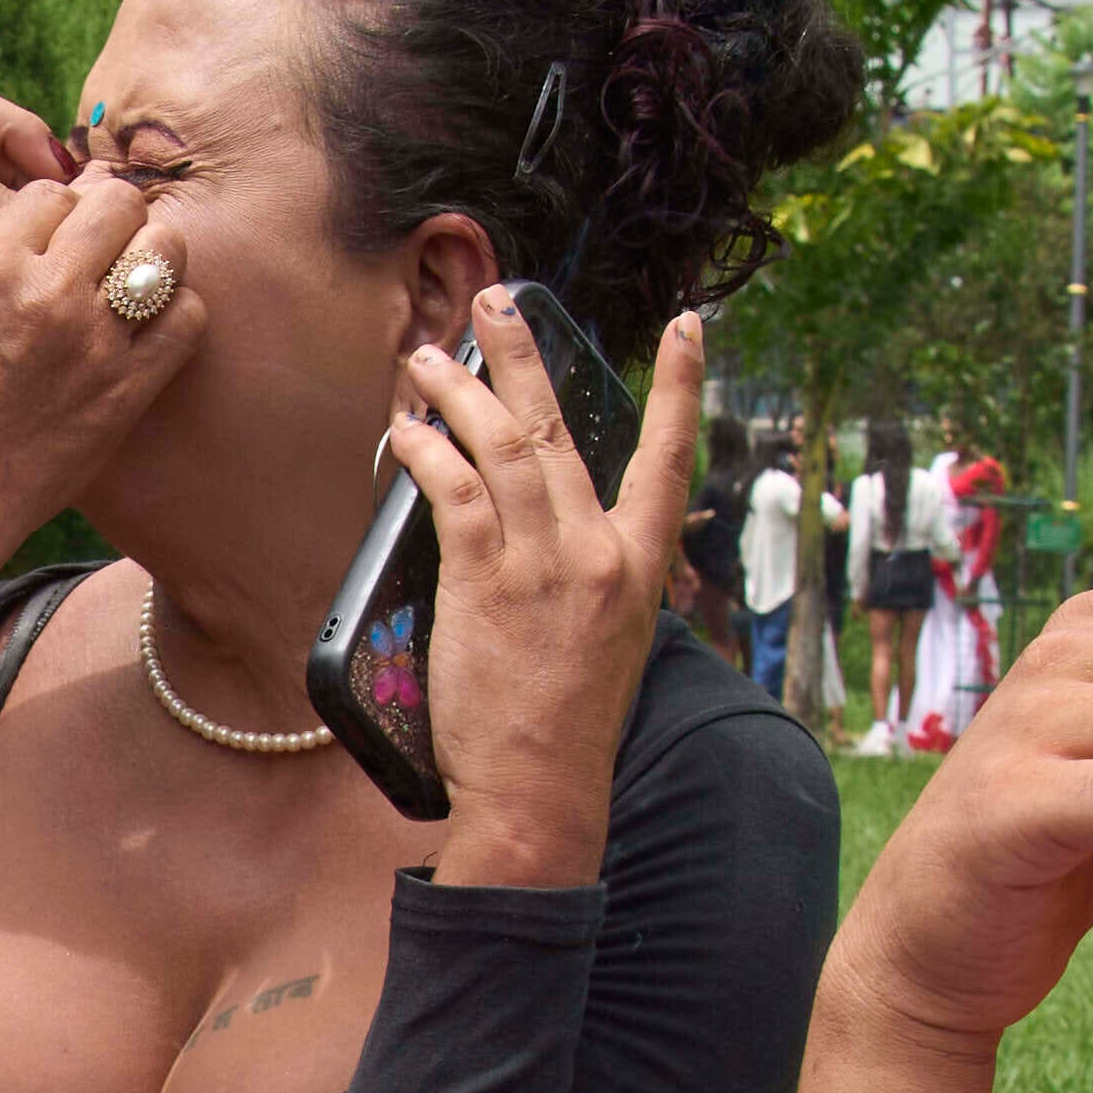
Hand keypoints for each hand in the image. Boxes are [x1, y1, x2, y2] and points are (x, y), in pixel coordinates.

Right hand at [0, 169, 210, 630]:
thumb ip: (5, 264)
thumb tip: (68, 220)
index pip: (53, 192)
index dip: (63, 212)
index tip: (64, 239)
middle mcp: (44, 289)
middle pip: (118, 204)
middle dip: (116, 220)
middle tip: (110, 252)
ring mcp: (91, 338)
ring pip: (163, 248)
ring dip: (155, 258)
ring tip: (136, 287)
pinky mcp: (126, 388)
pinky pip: (187, 316)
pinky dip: (177, 313)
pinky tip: (152, 331)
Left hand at [389, 297, 707, 886]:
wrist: (542, 791)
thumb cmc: (565, 725)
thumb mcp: (607, 640)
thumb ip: (590, 575)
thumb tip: (549, 527)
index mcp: (640, 566)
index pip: (671, 459)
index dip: (680, 388)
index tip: (687, 327)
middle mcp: (599, 552)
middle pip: (560, 429)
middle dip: (522, 357)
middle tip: (494, 302)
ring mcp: (544, 564)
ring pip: (502, 447)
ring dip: (457, 393)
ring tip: (422, 358)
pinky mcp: (487, 582)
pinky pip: (453, 492)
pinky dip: (426, 452)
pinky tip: (405, 431)